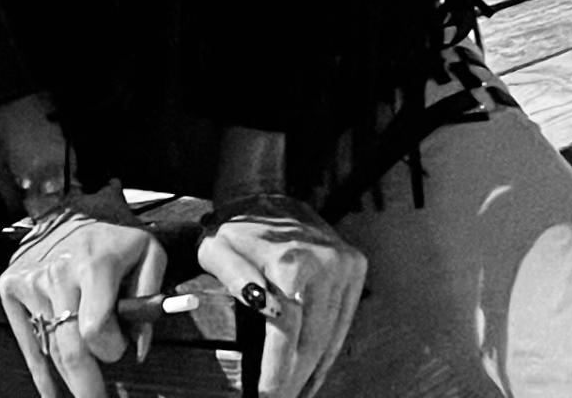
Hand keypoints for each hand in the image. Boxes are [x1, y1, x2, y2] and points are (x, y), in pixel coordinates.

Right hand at [0, 180, 168, 397]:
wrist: (69, 203)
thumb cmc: (114, 235)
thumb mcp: (149, 253)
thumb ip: (151, 300)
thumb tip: (138, 350)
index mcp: (94, 265)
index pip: (96, 331)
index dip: (111, 348)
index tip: (120, 347)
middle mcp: (58, 273)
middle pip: (69, 350)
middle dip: (86, 386)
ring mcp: (31, 279)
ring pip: (51, 347)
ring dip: (68, 374)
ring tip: (83, 391)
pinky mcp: (13, 284)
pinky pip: (28, 338)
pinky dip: (41, 371)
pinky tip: (51, 394)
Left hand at [196, 193, 366, 397]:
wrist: (263, 193)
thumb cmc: (234, 228)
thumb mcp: (217, 251)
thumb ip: (235, 277)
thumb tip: (263, 306)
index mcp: (290, 260)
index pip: (286, 331)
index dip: (277, 368)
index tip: (266, 394)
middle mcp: (323, 262)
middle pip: (311, 338)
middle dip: (294, 377)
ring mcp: (343, 264)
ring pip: (330, 334)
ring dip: (314, 370)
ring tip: (297, 392)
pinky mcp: (354, 265)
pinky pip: (344, 319)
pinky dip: (330, 348)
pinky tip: (316, 372)